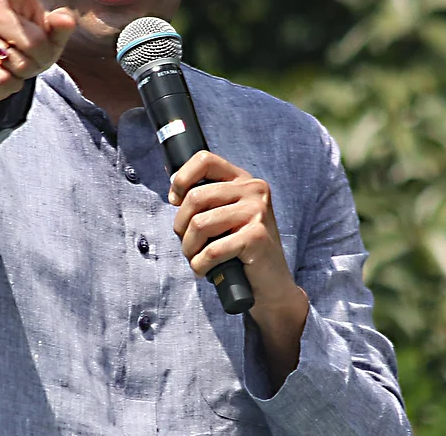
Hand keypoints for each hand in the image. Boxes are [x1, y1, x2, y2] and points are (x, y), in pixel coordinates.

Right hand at [0, 0, 76, 101]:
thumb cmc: (29, 48)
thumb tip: (66, 19)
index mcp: (13, 0)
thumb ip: (60, 28)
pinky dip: (11, 84)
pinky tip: (2, 76)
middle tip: (31, 57)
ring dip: (24, 72)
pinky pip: (3, 79)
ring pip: (18, 63)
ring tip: (14, 65)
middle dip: (40, 58)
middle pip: (33, 42)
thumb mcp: (50, 38)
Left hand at [169, 152, 307, 328]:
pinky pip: (212, 250)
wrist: (271, 285)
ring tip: (196, 259)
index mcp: (244, 180)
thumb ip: (207, 200)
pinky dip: (200, 265)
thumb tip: (175, 192)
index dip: (181, 179)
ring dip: (189, 249)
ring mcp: (258, 211)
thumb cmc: (241, 252)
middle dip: (181, 226)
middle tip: (188, 244)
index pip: (204, 160)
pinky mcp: (257, 236)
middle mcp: (254, 190)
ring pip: (199, 224)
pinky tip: (205, 270)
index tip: (175, 200)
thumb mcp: (226, 217)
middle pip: (195, 196)